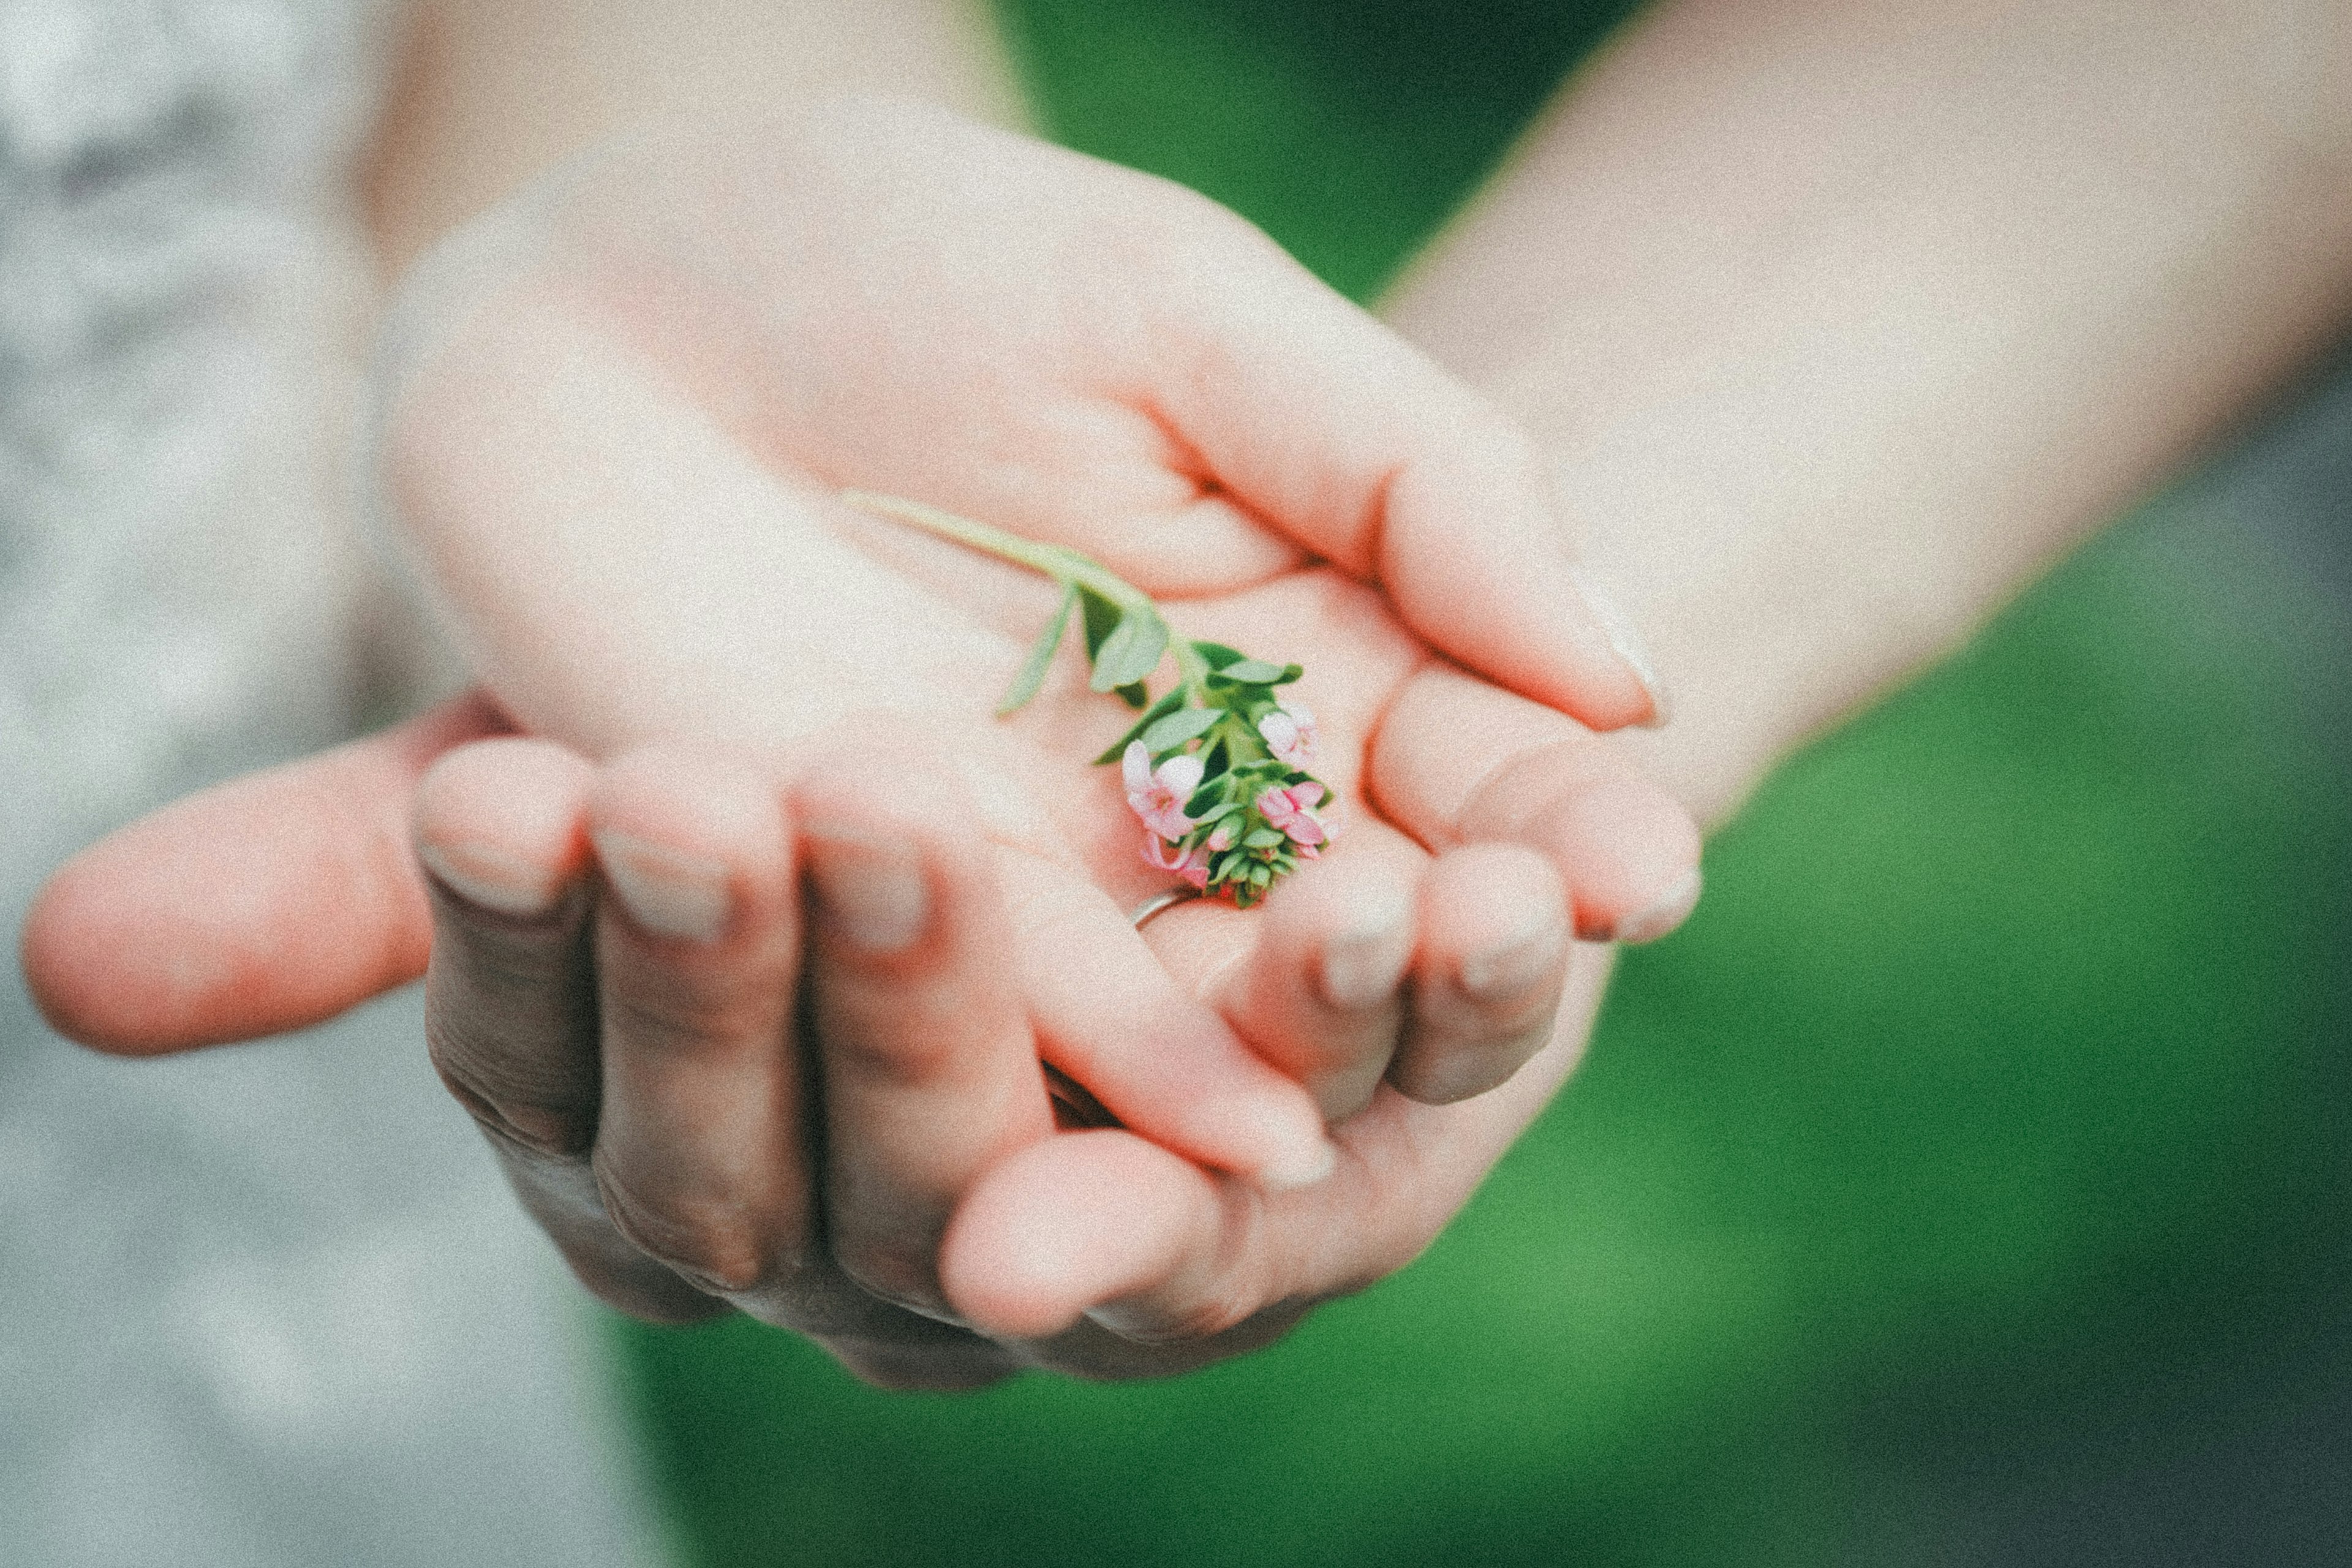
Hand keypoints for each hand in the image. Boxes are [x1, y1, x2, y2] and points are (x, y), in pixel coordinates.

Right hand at [23, 690, 1631, 1384]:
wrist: (1136, 719)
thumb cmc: (821, 765)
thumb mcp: (618, 784)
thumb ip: (402, 878)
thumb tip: (64, 967)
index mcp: (698, 1164)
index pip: (596, 1100)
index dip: (553, 958)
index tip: (518, 787)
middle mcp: (905, 1243)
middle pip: (848, 1163)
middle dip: (828, 991)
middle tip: (800, 792)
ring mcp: (1138, 1232)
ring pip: (1132, 1186)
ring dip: (1145, 1026)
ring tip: (1123, 851)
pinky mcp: (1350, 1168)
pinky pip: (1399, 1109)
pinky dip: (1429, 1004)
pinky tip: (1437, 886)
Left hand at [379, 94, 1698, 1124]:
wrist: (627, 292)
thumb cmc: (930, 264)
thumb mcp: (1188, 318)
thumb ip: (1413, 478)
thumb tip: (1627, 676)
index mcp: (1336, 669)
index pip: (1495, 790)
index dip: (1569, 837)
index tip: (1632, 869)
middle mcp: (1209, 816)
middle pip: (1363, 948)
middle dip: (1434, 975)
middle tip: (1500, 957)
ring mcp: (1044, 887)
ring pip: (1187, 1023)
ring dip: (1269, 1052)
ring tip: (1334, 1062)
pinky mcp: (866, 930)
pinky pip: (984, 1025)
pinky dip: (1076, 1073)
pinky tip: (1196, 1132)